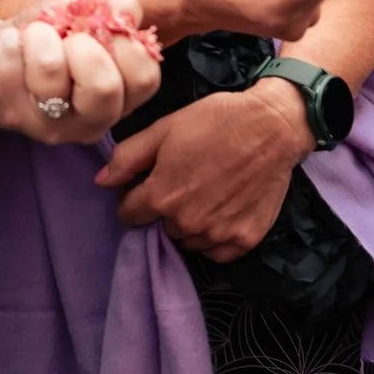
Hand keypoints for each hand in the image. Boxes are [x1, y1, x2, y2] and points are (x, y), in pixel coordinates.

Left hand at [0, 0, 162, 143]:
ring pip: (51, 71)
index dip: (126, 43)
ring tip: (33, 36)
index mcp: (118, 99)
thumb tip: (124, 10)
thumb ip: (112, 8)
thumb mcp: (85, 16)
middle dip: (84, 45)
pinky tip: (8, 46)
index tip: (103, 30)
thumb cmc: (48, 39)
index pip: (145, 79)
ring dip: (40, 36)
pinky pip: (8, 65)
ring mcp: (42, 124)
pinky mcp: (1, 114)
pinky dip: (8, 41)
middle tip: (69, 39)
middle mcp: (86, 123)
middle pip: (104, 88)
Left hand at [95, 85, 315, 260]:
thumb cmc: (215, 121)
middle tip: (182, 183)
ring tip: (204, 195)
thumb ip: (128, 157)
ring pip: (188, 241)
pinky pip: (217, 252)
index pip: (129, 215)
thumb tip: (102, 182)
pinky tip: (222, 212)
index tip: (146, 184)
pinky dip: (215, 238)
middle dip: (164, 209)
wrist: (272, 127)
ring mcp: (217, 235)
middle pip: (160, 227)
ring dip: (189, 225)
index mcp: (161, 196)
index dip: (133, 197)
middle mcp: (187, 223)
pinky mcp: (245, 240)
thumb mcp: (164, 128)